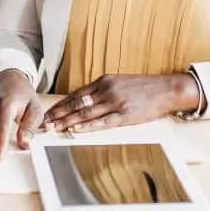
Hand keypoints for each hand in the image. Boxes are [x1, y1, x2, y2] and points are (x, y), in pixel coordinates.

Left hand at [43, 73, 199, 132]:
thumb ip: (101, 90)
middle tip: (43, 122)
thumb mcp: (118, 82)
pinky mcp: (125, 115)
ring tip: (53, 128)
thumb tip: (82, 102)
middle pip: (76, 103)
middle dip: (58, 114)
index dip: (60, 104)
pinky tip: (75, 129)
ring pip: (86, 113)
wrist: (166, 89)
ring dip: (67, 121)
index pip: (75, 94)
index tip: (47, 112)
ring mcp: (116, 103)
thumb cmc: (142, 87)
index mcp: (103, 81)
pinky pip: (103, 122)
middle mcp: (107, 90)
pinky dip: (87, 126)